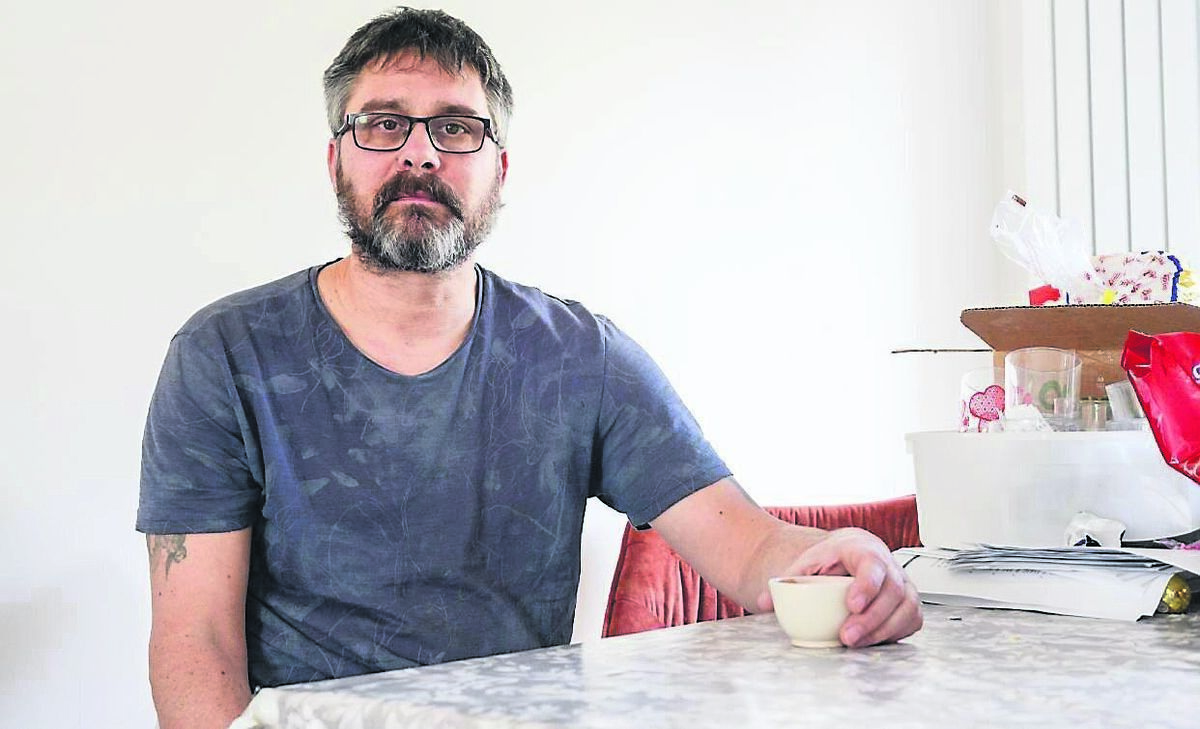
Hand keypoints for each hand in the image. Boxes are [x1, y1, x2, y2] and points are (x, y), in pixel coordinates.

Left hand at [755, 527, 921, 647]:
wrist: (845, 554)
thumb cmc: (827, 559)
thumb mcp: (803, 565)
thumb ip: (784, 583)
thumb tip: (764, 602)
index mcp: (860, 546)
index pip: (872, 562)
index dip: (866, 584)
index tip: (851, 605)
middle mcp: (887, 562)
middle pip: (892, 589)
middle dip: (871, 617)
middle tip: (847, 636)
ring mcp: (902, 581)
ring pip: (907, 606)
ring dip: (882, 629)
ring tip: (855, 642)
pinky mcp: (908, 600)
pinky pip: (912, 618)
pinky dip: (895, 632)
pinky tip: (874, 640)